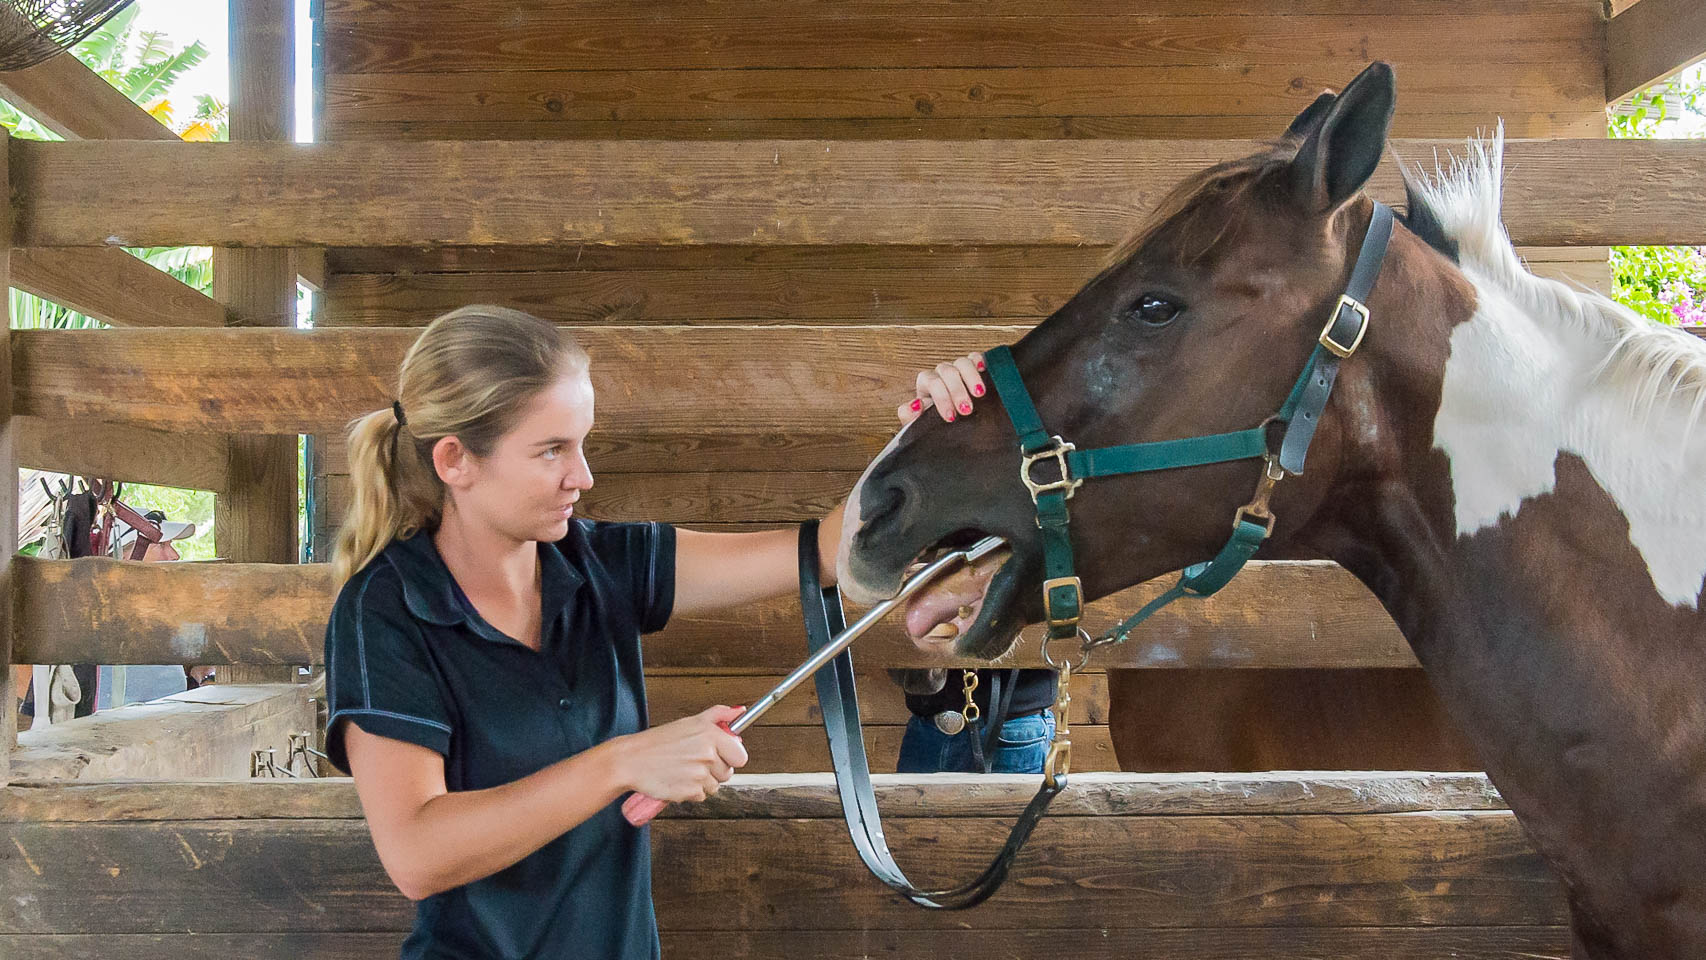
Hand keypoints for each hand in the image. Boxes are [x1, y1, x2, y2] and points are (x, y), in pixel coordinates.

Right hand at [611, 705, 747, 803]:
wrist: (631, 761)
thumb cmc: (658, 742)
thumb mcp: (689, 722)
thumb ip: (718, 715)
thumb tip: (739, 711)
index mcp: (710, 735)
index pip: (741, 757)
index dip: (731, 758)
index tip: (722, 756)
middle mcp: (707, 754)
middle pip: (727, 773)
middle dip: (714, 770)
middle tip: (694, 762)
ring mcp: (700, 774)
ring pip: (714, 786)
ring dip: (702, 782)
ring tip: (683, 770)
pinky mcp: (690, 792)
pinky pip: (701, 796)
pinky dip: (690, 792)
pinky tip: (678, 780)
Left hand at [898, 352, 985, 424]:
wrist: (951, 431)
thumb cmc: (935, 426)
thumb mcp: (921, 425)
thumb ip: (909, 416)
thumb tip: (914, 405)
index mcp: (926, 385)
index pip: (931, 382)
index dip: (941, 398)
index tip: (950, 417)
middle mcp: (942, 374)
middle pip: (947, 371)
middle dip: (957, 391)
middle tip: (966, 410)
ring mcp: (958, 369)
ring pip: (962, 363)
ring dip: (971, 377)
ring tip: (979, 394)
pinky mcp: (974, 368)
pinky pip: (976, 357)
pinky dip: (980, 361)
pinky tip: (984, 370)